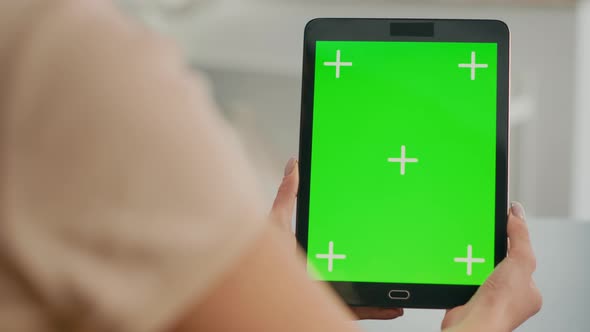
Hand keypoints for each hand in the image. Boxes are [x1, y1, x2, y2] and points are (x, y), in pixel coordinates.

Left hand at [269, 158, 403, 319]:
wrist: (258, 297)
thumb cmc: (263, 264)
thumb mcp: (278, 224)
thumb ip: (287, 196)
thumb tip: (293, 165)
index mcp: (312, 248)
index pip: (339, 237)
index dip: (357, 229)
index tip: (374, 218)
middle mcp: (322, 270)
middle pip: (354, 265)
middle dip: (373, 260)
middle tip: (392, 251)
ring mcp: (328, 290)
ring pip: (360, 289)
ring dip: (380, 288)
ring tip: (397, 284)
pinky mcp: (331, 306)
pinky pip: (359, 309)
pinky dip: (378, 309)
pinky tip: (392, 308)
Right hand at [441, 202, 541, 331]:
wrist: (473, 324)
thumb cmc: (500, 306)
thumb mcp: (520, 262)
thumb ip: (520, 236)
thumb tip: (517, 213)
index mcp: (528, 289)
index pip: (520, 255)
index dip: (510, 239)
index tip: (498, 223)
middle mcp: (509, 295)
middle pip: (497, 260)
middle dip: (487, 250)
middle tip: (480, 243)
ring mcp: (487, 297)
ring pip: (478, 267)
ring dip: (470, 260)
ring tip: (468, 256)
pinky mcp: (467, 298)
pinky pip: (462, 276)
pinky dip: (458, 270)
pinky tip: (457, 268)